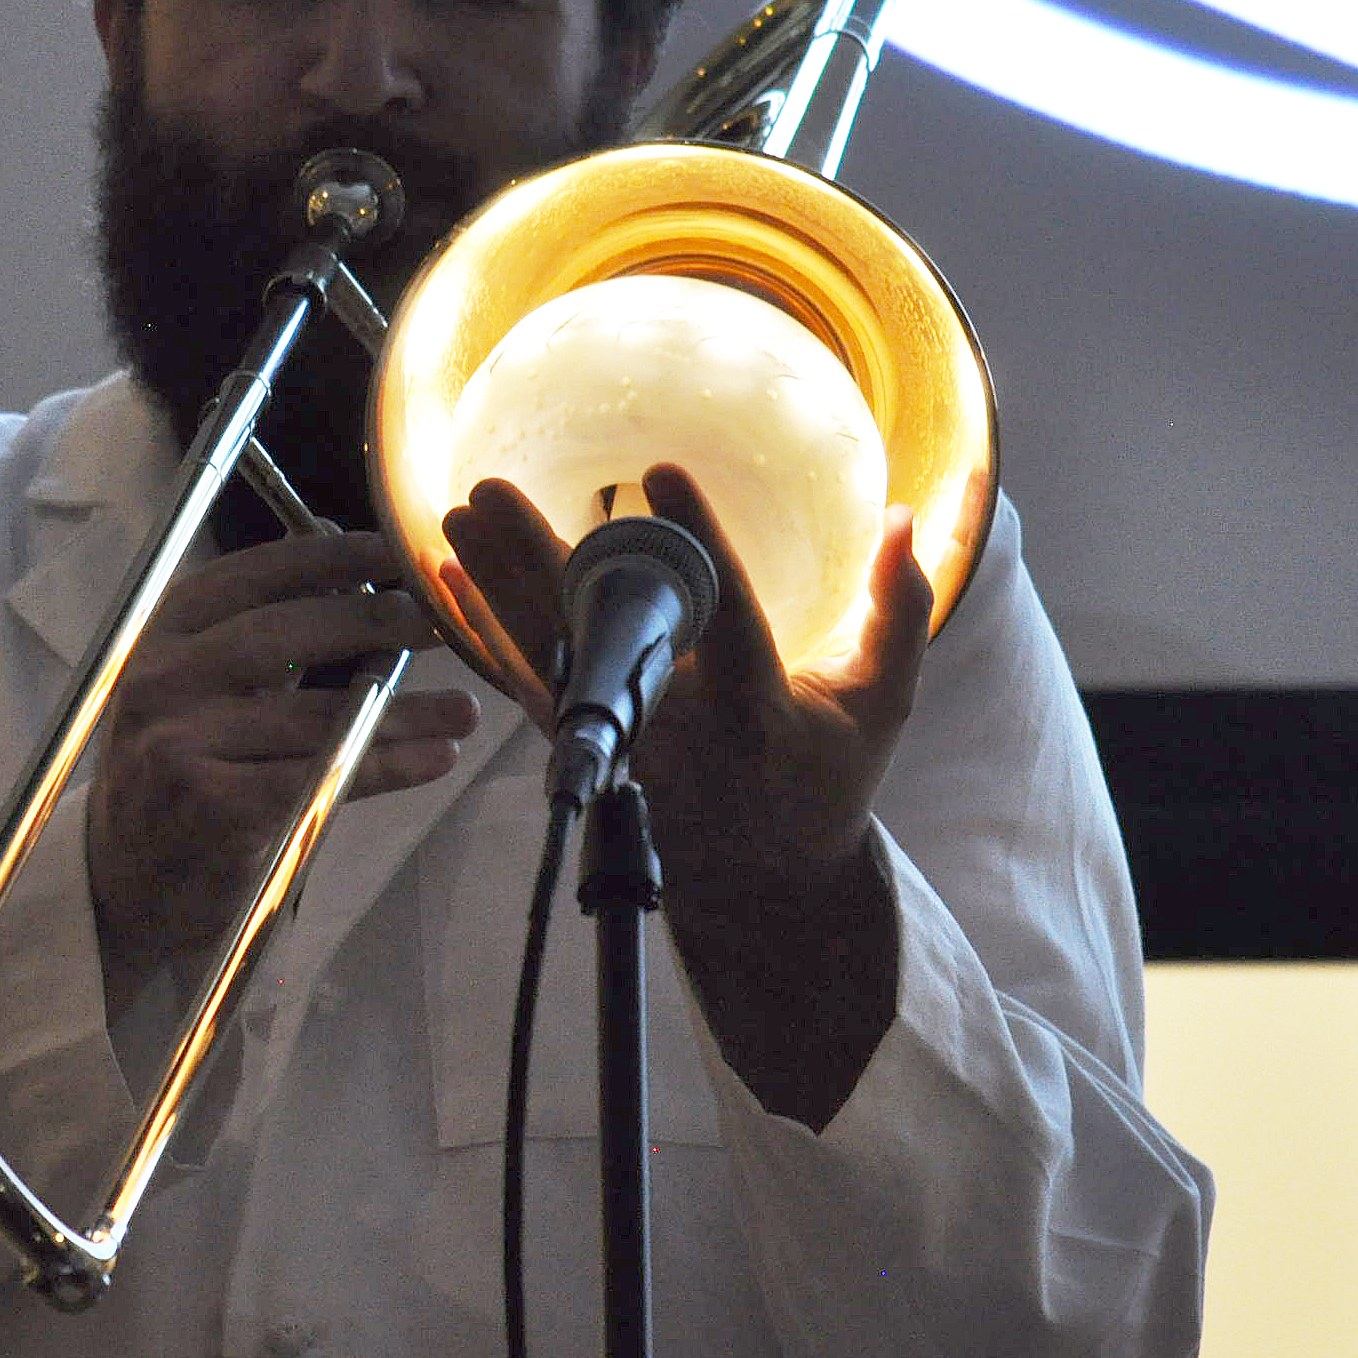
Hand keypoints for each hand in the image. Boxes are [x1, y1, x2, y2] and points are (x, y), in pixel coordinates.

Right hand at [86, 530, 480, 991]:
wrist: (125, 892)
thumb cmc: (176, 787)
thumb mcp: (190, 697)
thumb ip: (252, 633)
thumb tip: (333, 544)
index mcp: (157, 644)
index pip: (242, 579)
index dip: (320, 557)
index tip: (387, 549)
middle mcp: (160, 685)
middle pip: (283, 634)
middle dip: (371, 621)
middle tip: (437, 619)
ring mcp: (182, 746)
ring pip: (316, 715)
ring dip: (404, 710)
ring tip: (464, 709)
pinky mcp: (215, 807)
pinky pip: (323, 774)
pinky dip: (390, 764)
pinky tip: (437, 757)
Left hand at [439, 464, 931, 1123]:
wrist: (764, 885)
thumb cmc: (827, 776)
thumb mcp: (882, 703)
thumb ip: (898, 610)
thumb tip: (905, 516)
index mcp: (757, 706)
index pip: (727, 613)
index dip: (696, 542)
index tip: (661, 472)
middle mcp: (678, 725)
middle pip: (599, 632)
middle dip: (540, 559)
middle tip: (492, 489)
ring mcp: (622, 741)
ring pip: (550, 654)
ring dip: (497, 584)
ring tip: (457, 514)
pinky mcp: (587, 752)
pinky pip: (526, 683)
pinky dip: (486, 628)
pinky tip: (453, 574)